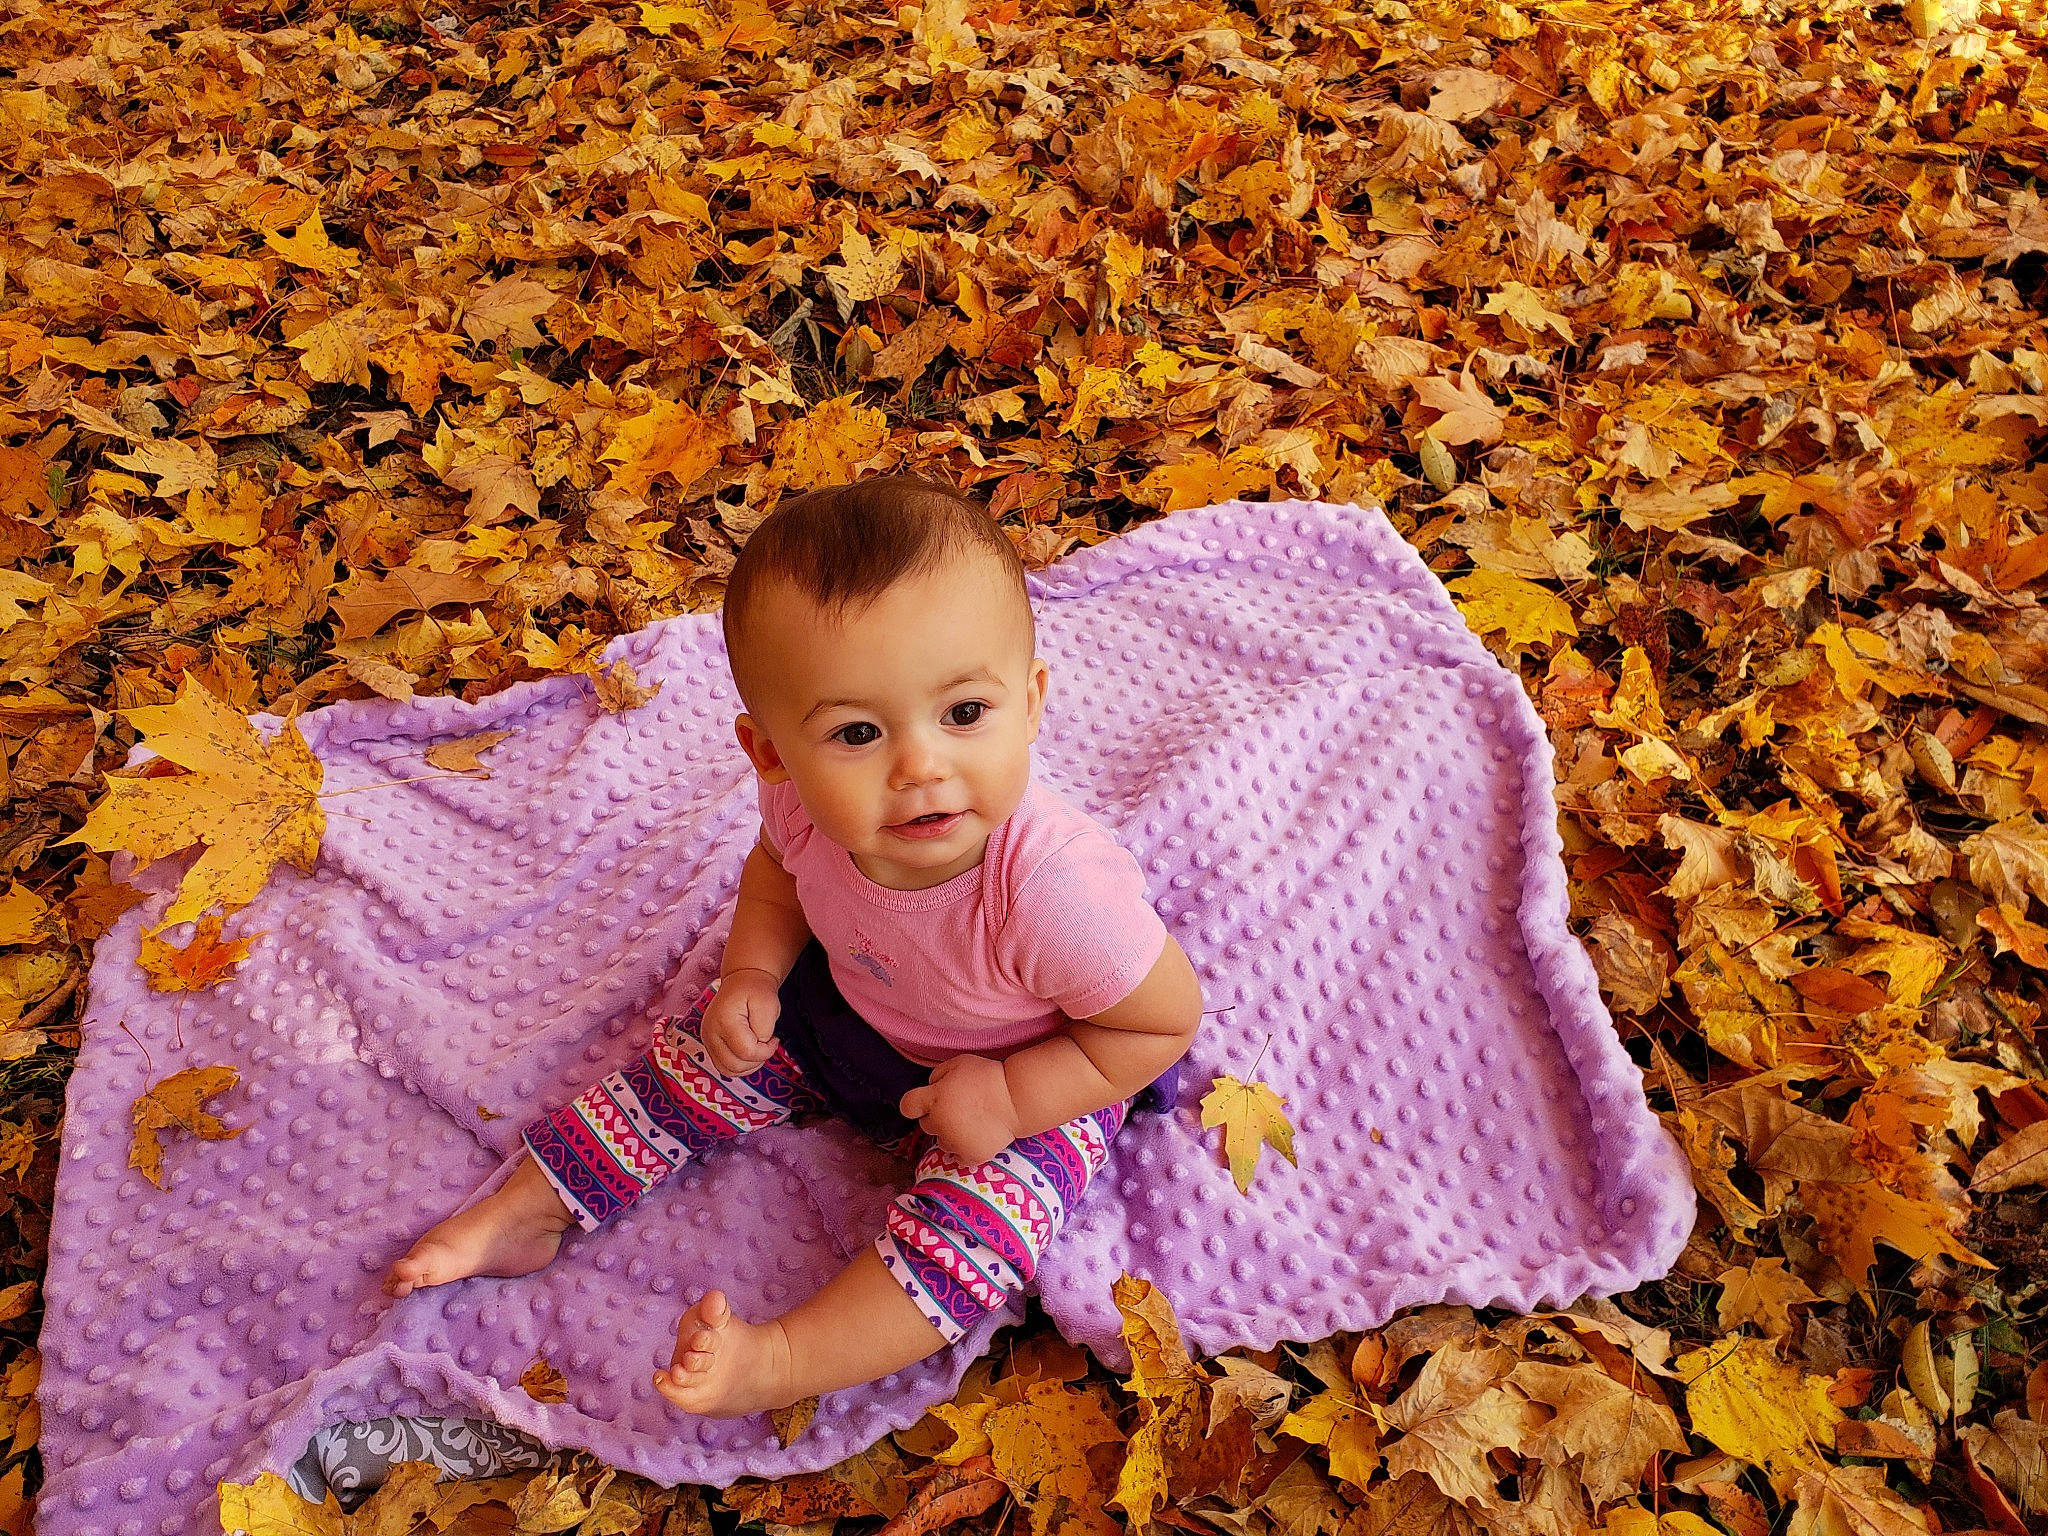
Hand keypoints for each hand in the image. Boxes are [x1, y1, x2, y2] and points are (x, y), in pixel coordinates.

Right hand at [700, 969, 780, 1077]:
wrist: (742, 981)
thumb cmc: (756, 990)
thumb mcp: (769, 1003)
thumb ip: (764, 1029)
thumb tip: (759, 1046)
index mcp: (724, 1021)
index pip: (746, 1052)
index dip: (765, 1051)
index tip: (774, 1039)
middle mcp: (710, 1033)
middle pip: (734, 1065)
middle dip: (756, 1060)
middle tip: (766, 1044)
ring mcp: (707, 1040)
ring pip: (727, 1070)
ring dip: (748, 1065)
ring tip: (758, 1048)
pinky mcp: (710, 1045)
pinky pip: (724, 1066)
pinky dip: (739, 1065)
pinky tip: (749, 1052)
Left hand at [898, 1055, 1021, 1164]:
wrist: (1016, 1098)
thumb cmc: (987, 1077)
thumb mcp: (958, 1063)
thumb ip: (936, 1075)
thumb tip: (930, 1089)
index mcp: (934, 1099)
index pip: (908, 1106)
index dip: (915, 1104)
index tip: (924, 1103)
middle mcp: (940, 1123)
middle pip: (926, 1125)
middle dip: (937, 1117)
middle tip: (959, 1109)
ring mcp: (954, 1142)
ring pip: (941, 1142)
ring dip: (950, 1135)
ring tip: (971, 1123)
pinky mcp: (970, 1156)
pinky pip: (957, 1157)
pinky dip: (964, 1149)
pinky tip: (976, 1136)